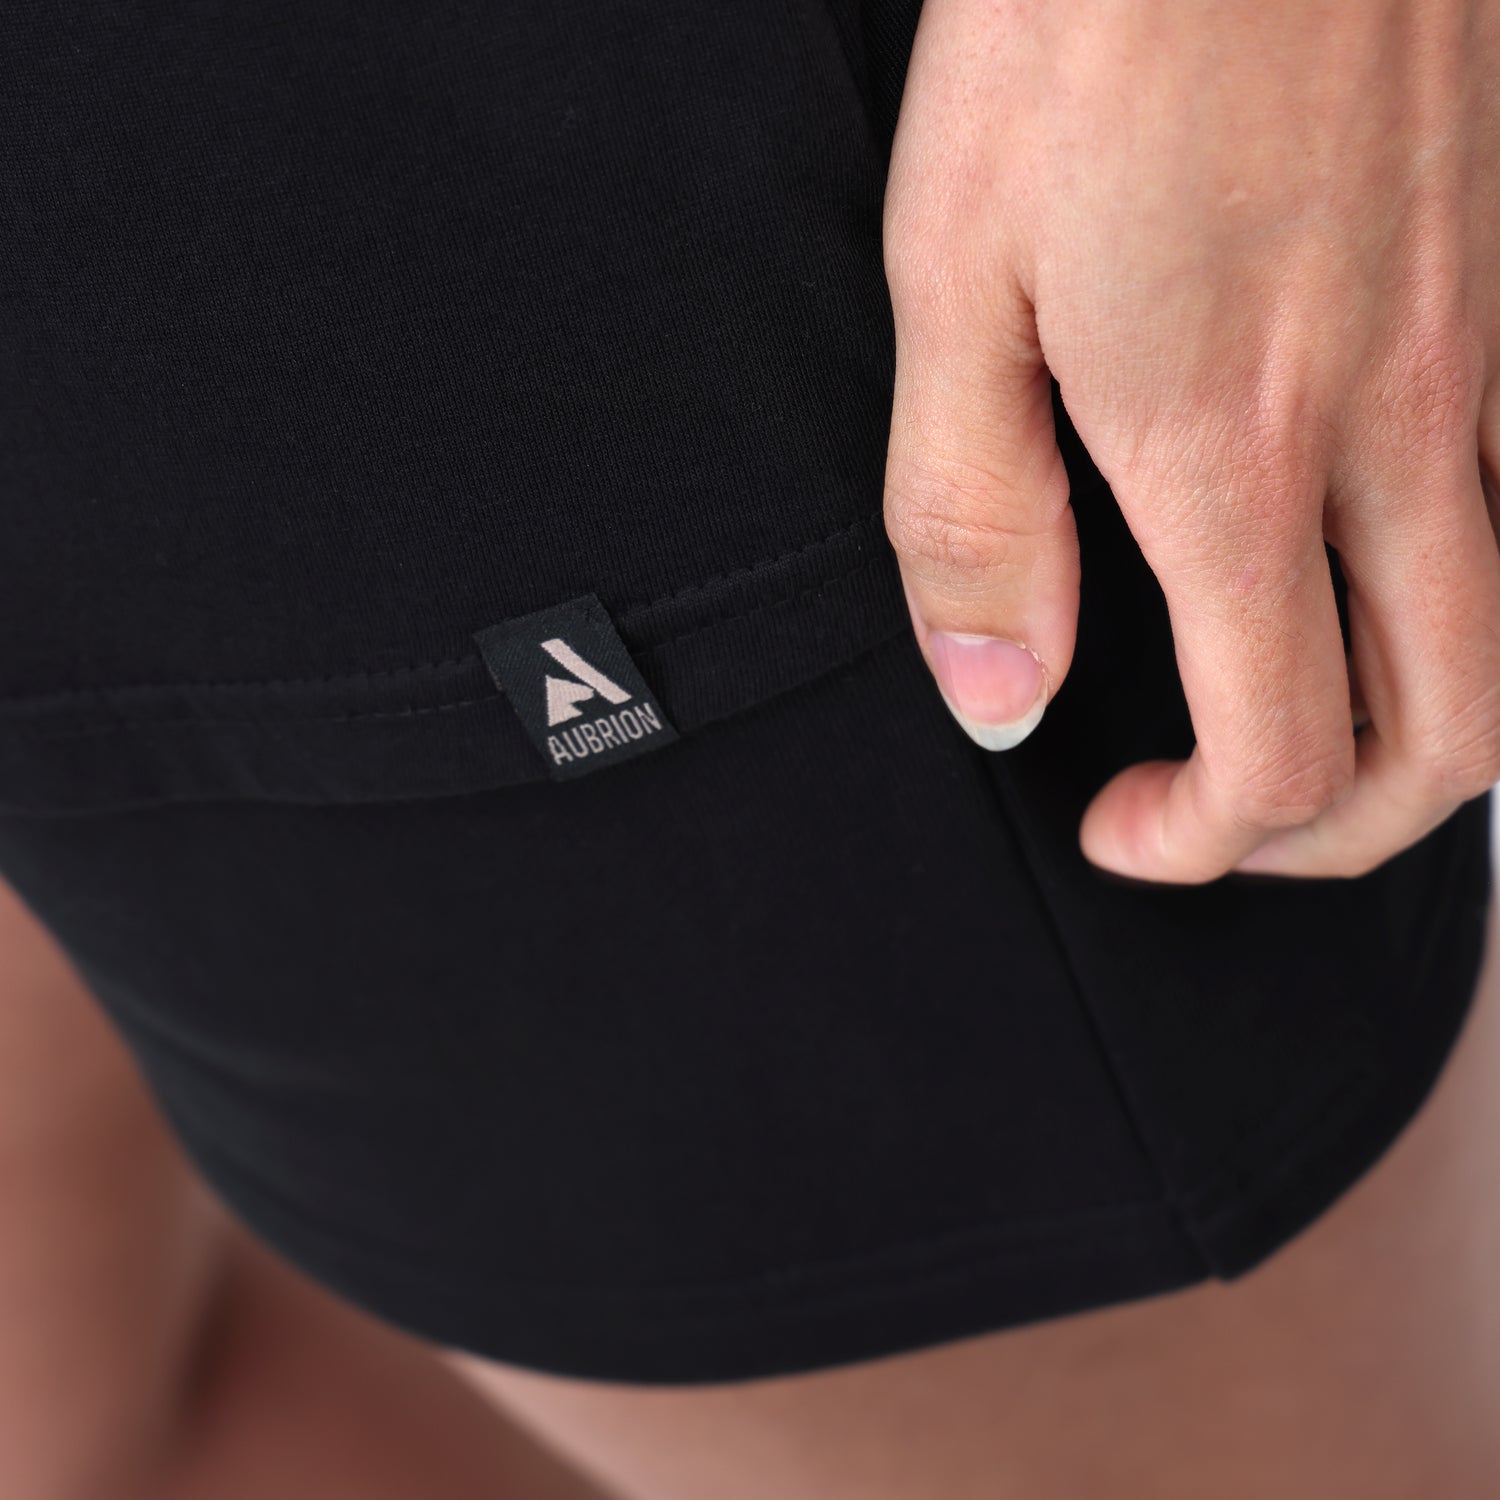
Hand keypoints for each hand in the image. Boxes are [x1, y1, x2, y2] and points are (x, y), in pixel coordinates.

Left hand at [881, 0, 1499, 881]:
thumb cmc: (1081, 22)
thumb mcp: (955, 284)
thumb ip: (974, 517)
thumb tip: (998, 698)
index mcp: (1234, 452)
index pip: (1284, 750)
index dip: (1202, 842)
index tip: (1117, 828)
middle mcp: (1394, 424)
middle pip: (1456, 732)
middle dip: (1341, 832)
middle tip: (1218, 818)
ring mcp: (1478, 350)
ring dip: (1405, 726)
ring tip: (1278, 724)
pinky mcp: (1495, 279)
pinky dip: (1436, 596)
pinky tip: (1341, 569)